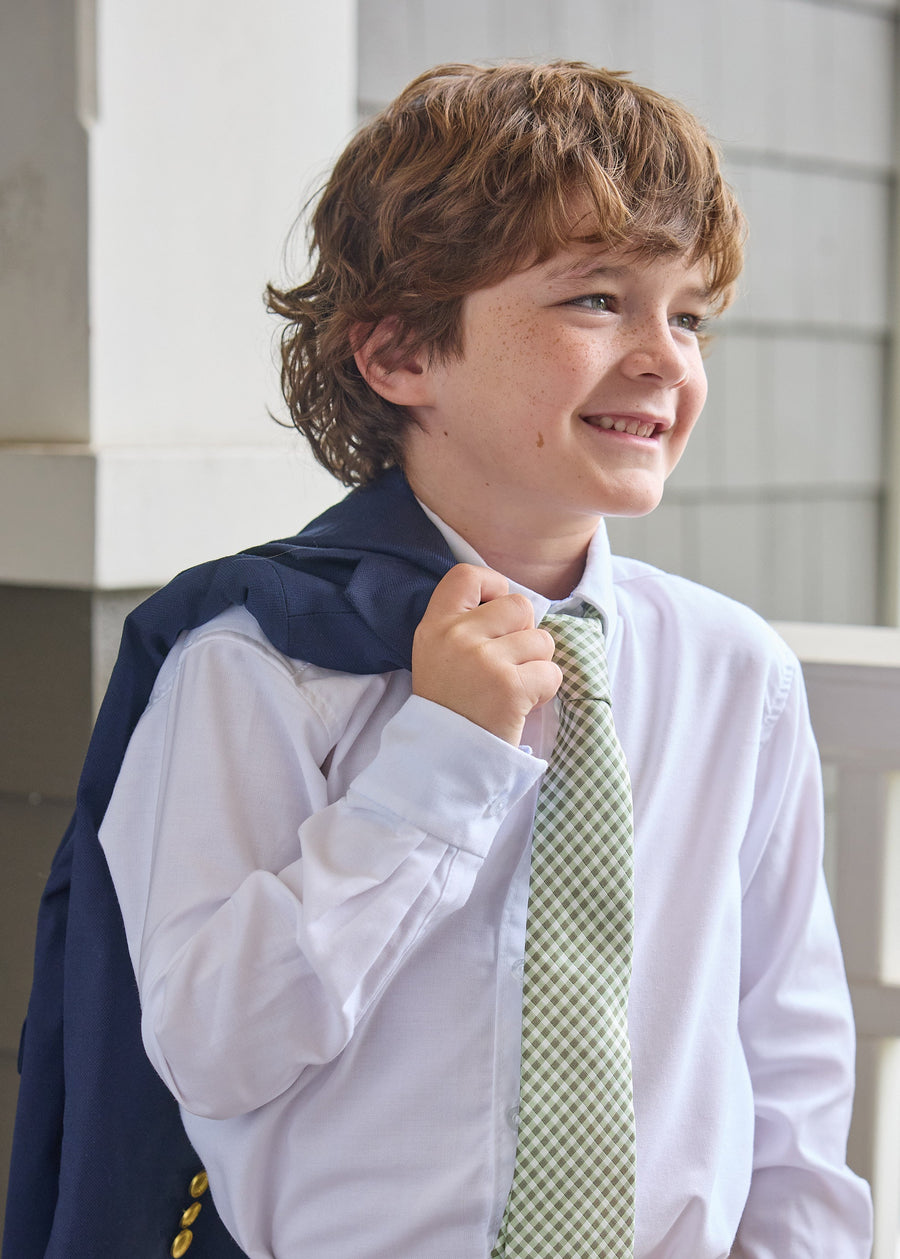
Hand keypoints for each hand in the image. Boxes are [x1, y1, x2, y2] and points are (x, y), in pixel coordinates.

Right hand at [412, 564, 561, 745]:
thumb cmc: (451, 707)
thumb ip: (466, 625)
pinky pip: (552, 672)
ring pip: (542, 640)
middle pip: (519, 605)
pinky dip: (544, 691)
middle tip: (506, 665)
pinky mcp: (509, 687)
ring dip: (537, 665)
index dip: (494, 586)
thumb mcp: (439, 656)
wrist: (444, 761)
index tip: (497, 612)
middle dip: (525, 633)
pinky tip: (520, 705)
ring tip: (511, 688)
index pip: (467, 575)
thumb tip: (515, 602)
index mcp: (434, 626)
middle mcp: (456, 636)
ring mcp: (483, 661)